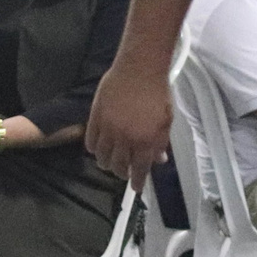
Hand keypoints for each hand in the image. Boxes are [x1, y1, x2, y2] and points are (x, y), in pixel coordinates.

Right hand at [85, 57, 172, 184]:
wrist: (140, 69)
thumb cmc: (157, 93)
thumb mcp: (167, 121)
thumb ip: (160, 142)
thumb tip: (158, 159)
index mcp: (145, 141)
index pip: (139, 170)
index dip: (137, 182)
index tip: (136, 187)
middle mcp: (125, 139)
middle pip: (118, 167)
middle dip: (122, 174)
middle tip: (124, 173)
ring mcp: (108, 129)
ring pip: (102, 157)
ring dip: (106, 163)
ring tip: (110, 163)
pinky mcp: (95, 117)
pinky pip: (90, 141)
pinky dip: (93, 149)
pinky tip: (97, 149)